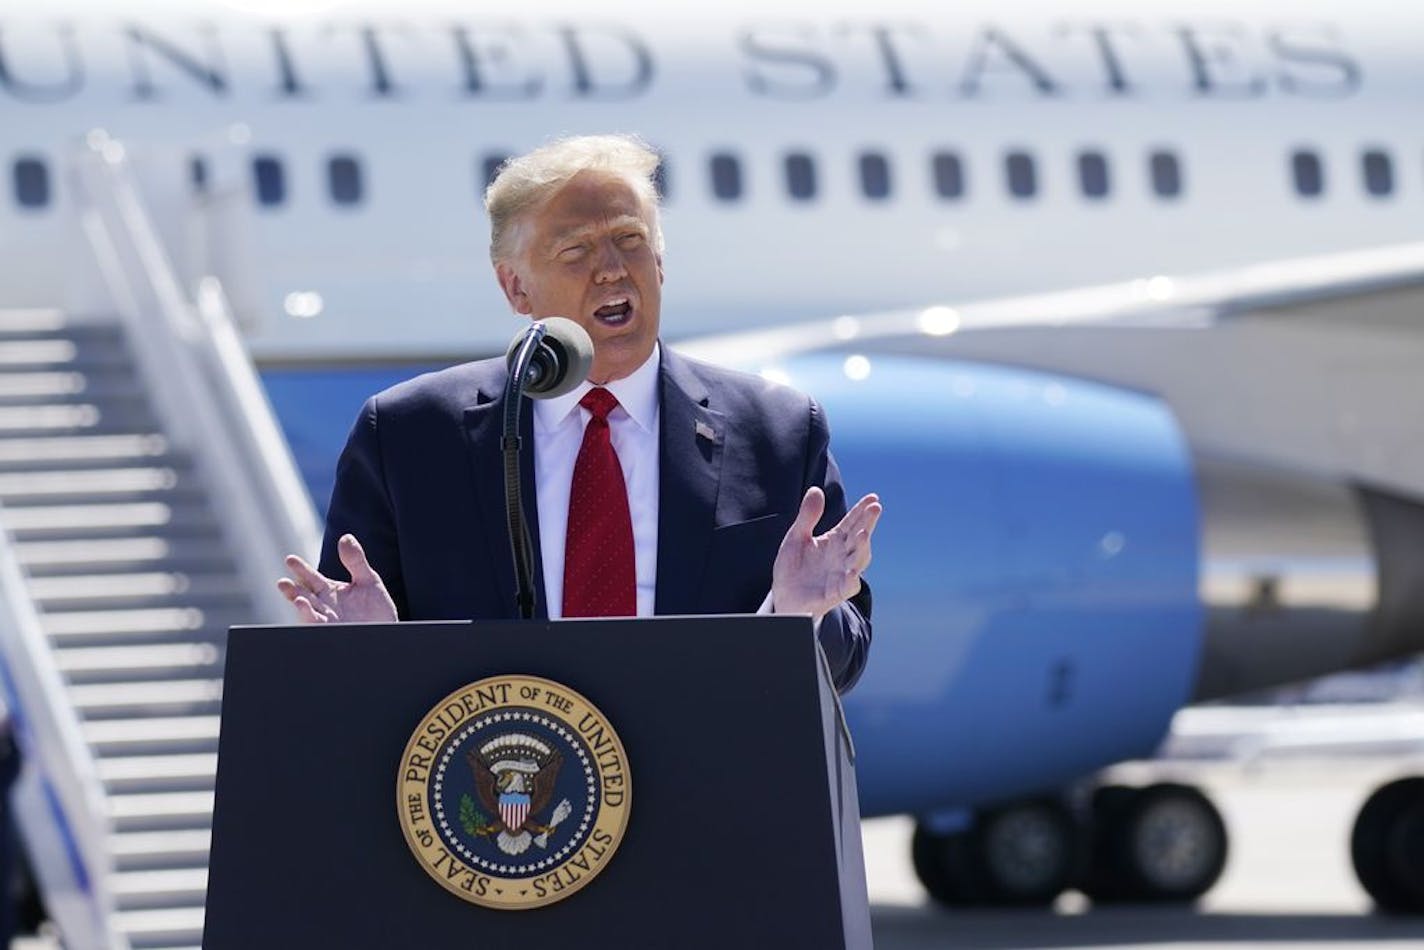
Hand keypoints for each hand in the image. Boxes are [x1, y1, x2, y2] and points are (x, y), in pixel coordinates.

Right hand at [276, 534, 396, 623]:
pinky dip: (314, 621)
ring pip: (309, 614)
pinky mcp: (334, 632)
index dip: (300, 569)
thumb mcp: (368, 580)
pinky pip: (321, 627)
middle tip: (283, 582)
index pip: (311, 578)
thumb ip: (356, 561)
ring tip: (298, 600)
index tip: (290, 559)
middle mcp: (324, 606)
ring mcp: (328, 621)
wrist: (387, 630)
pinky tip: (311, 615)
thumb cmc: (376, 607)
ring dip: (302, 608)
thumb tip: (346, 537)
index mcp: (329, 591)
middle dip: (292, 590)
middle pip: (304, 596)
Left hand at [771, 488, 881, 623]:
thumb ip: (807, 516)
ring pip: (858, 561)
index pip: (852, 522)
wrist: (783, 596)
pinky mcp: (834, 593)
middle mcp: (842, 556)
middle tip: (875, 508)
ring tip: (863, 534)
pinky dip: (851, 581)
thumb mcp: (796, 537)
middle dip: (868, 523)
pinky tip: (852, 573)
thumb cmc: (793, 567)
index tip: (873, 497)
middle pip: (859, 537)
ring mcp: (840, 574)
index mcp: (834, 541)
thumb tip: (816, 490)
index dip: (862, 510)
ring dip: (862, 548)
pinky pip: (847, 587)